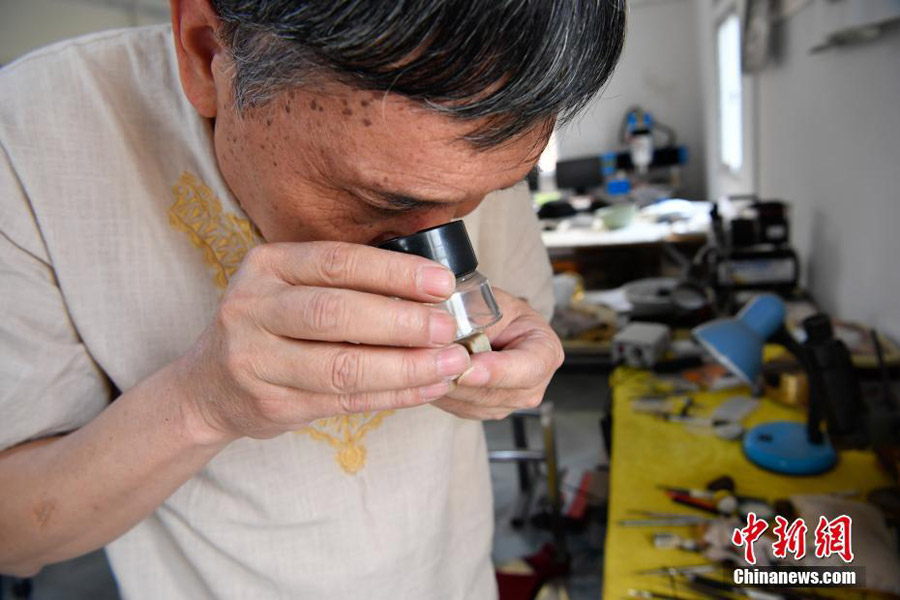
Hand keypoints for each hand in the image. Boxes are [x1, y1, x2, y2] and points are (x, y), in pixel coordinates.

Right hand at [175, 242, 472, 440]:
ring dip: (405, 367)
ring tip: (450, 364)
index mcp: (266, 266)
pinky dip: (393, 395)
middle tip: (448, 328)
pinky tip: (428, 388)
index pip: (337, 262)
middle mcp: (253, 308)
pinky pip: (345, 401)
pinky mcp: (272, 403)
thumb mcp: (289, 286)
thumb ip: (345, 282)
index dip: (394, 272)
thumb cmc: (270, 326)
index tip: (442, 283)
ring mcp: (256, 360)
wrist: (208, 386)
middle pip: (336, 313)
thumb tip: (431, 287)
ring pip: (342, 366)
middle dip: (402, 322)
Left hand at [431, 289, 563, 419]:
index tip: (469, 366)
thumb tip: (448, 334)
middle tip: (432, 363)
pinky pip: (458, 407)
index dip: (498, 370)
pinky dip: (441, 392)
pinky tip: (428, 374)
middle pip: (498, 393)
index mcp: (545, 351)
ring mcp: (509, 402)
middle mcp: (533, 384)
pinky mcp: (483, 410)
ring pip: (473, 404)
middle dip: (462, 380)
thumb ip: (475, 320)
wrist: (486, 321)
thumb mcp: (490, 302)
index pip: (529, 368)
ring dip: (447, 386)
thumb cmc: (494, 308)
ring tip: (425, 363)